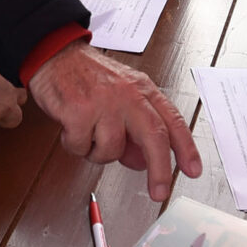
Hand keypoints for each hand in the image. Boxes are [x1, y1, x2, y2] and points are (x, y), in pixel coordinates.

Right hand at [26, 43, 201, 201]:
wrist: (54, 54)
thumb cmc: (88, 75)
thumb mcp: (121, 95)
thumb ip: (135, 128)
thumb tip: (142, 162)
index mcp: (142, 90)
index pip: (172, 121)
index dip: (185, 148)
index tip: (192, 170)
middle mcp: (127, 95)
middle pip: (154, 138)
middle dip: (160, 170)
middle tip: (159, 192)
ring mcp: (103, 103)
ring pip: (111, 151)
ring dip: (98, 153)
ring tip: (89, 133)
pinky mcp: (78, 112)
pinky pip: (81, 148)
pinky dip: (75, 145)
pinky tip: (72, 127)